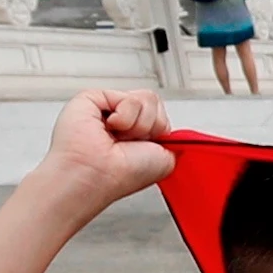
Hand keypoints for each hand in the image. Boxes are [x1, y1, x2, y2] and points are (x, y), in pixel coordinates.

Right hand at [36, 89, 175, 203]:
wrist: (97, 175)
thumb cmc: (122, 175)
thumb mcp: (165, 160)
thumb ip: (174, 141)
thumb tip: (178, 133)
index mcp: (137, 135)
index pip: (160, 115)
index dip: (160, 129)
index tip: (147, 148)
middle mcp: (123, 121)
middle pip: (154, 104)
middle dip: (151, 126)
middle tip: (130, 144)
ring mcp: (108, 109)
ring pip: (145, 99)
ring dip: (138, 124)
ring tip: (118, 138)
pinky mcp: (93, 98)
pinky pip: (128, 97)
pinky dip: (125, 117)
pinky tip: (108, 129)